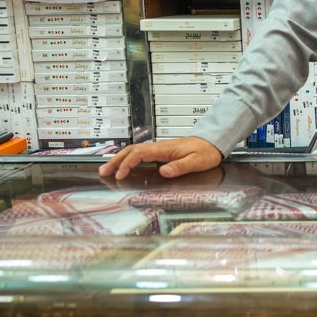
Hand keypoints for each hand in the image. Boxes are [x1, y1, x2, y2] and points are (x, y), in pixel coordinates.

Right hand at [98, 137, 223, 179]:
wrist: (212, 142)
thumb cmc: (206, 152)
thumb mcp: (196, 161)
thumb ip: (180, 166)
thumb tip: (164, 171)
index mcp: (164, 149)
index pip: (139, 154)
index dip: (127, 164)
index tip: (120, 174)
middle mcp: (158, 147)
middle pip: (130, 151)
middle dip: (115, 161)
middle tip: (103, 171)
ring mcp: (158, 149)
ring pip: (133, 152)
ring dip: (119, 159)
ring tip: (107, 170)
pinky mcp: (160, 153)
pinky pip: (139, 155)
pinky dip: (128, 160)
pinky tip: (124, 167)